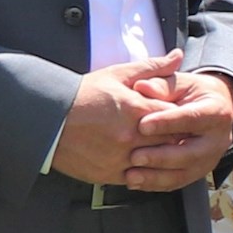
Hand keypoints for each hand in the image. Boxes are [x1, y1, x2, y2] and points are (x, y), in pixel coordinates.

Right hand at [50, 51, 187, 184]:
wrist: (46, 119)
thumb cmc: (83, 95)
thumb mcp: (117, 74)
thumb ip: (152, 67)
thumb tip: (178, 55)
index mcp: (135, 110)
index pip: (177, 117)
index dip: (183, 117)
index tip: (185, 115)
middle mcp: (129, 137)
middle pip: (171, 142)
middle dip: (176, 137)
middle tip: (181, 134)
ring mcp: (119, 158)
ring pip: (156, 163)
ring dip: (162, 156)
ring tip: (163, 148)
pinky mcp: (108, 175)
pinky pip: (138, 178)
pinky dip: (144, 170)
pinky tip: (144, 162)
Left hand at [118, 68, 232, 192]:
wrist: (211, 110)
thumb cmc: (191, 94)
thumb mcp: (181, 83)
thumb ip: (161, 85)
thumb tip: (142, 87)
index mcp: (217, 112)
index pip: (192, 119)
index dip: (168, 123)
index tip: (142, 125)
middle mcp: (218, 140)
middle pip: (191, 153)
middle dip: (161, 157)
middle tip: (135, 156)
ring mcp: (209, 159)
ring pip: (183, 173)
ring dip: (155, 177)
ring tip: (131, 175)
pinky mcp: (198, 173)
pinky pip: (176, 183)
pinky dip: (154, 184)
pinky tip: (135, 182)